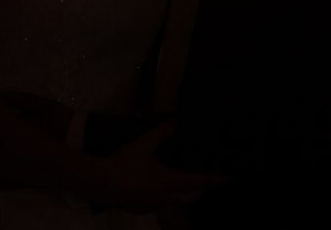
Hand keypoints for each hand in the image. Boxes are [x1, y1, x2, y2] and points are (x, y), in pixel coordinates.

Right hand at [97, 120, 225, 213]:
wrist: (102, 183)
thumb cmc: (124, 163)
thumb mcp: (142, 144)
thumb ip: (160, 132)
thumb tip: (175, 120)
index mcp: (169, 180)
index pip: (198, 181)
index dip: (215, 180)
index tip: (229, 179)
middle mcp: (165, 197)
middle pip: (190, 197)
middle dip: (199, 191)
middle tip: (203, 182)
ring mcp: (153, 206)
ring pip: (175, 204)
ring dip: (181, 196)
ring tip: (179, 187)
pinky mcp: (140, 210)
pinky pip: (157, 207)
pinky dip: (161, 200)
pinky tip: (151, 192)